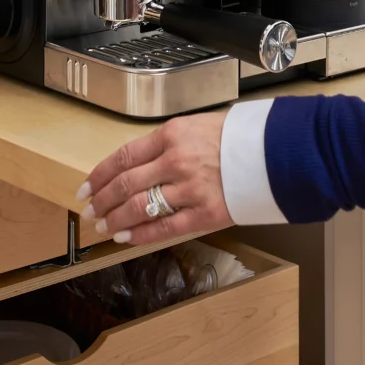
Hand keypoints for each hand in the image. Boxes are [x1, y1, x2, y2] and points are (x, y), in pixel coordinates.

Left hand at [78, 109, 234, 246]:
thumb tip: (140, 163)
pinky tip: (126, 237)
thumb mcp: (197, 126)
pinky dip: (141, 234)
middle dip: (102, 201)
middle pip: (125, 184)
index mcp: (172, 135)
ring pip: (140, 208)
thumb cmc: (239, 136)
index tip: (86, 188)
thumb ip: (167, 144)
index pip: (123, 157)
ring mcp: (190, 189)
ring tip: (104, 227)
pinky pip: (165, 227)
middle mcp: (175, 161)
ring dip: (116, 219)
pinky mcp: (205, 213)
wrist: (278, 151)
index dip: (99, 175)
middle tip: (90, 212)